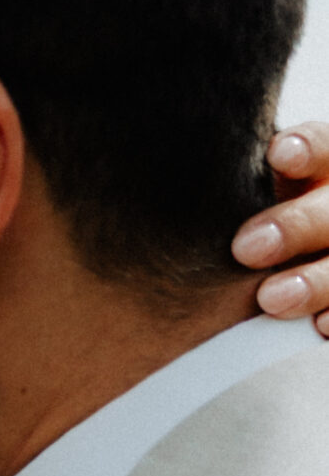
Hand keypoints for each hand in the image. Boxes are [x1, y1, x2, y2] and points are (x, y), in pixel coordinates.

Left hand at [233, 124, 328, 329]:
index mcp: (317, 172)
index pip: (323, 149)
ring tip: (269, 299)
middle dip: (295, 225)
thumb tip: (162, 170)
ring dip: (312, 281)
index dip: (307, 150)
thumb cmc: (233, 229)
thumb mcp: (232, 203)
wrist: (251, 282)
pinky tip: (319, 326)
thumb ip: (222, 192)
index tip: (277, 156)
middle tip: (245, 250)